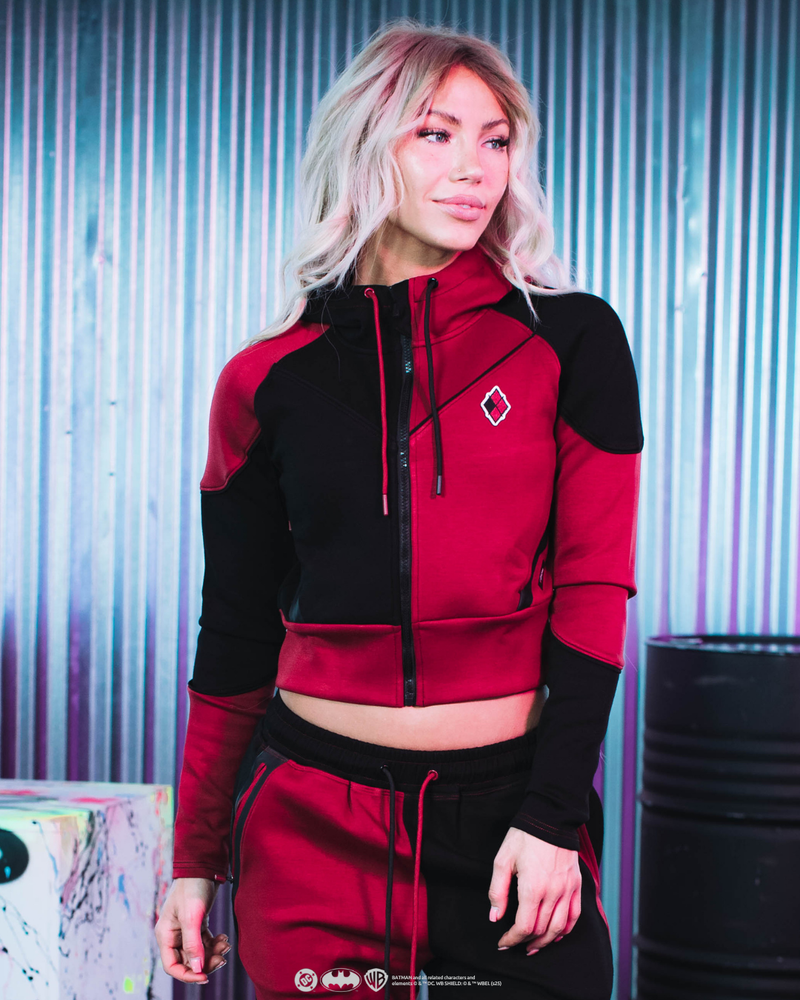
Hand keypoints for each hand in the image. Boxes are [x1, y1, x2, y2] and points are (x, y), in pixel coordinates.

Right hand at [155, 877, 229, 982]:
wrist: (203, 865)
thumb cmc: (193, 887)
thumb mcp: (192, 916)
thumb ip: (193, 943)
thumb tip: (197, 969)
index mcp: (166, 934)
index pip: (172, 966)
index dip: (188, 975)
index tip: (205, 977)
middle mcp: (174, 934)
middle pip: (188, 960)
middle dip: (204, 962)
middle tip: (222, 959)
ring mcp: (186, 929)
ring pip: (198, 952)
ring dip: (212, 953)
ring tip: (225, 945)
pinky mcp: (197, 923)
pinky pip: (205, 942)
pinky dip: (214, 943)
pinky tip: (224, 938)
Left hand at [488, 828, 580, 954]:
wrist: (550, 818)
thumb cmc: (524, 837)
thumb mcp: (503, 860)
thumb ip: (498, 891)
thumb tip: (495, 917)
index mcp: (533, 887)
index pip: (524, 926)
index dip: (512, 939)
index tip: (503, 942)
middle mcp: (553, 892)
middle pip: (541, 930)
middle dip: (526, 942)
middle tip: (515, 944)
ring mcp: (567, 889)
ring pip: (559, 928)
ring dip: (546, 941)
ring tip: (533, 946)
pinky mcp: (576, 885)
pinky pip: (574, 916)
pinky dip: (565, 930)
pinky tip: (556, 934)